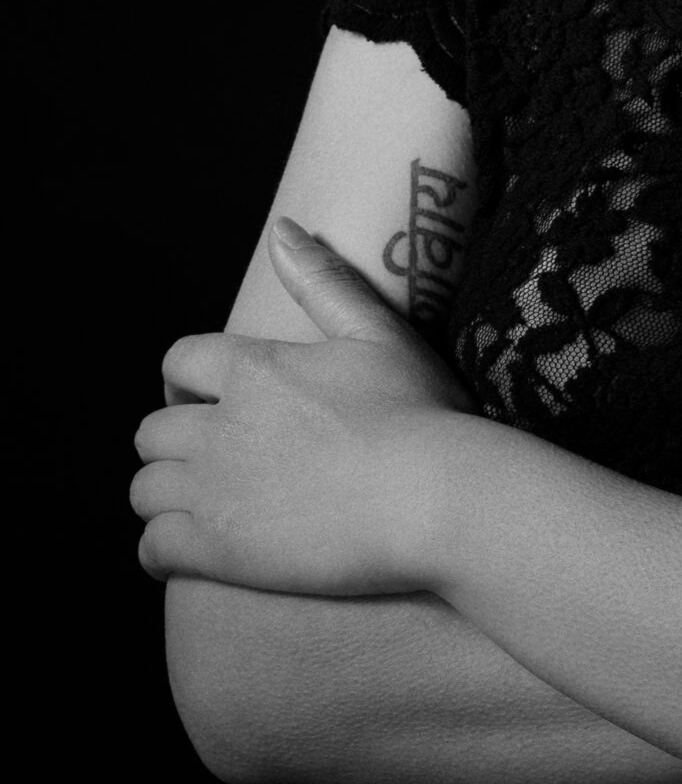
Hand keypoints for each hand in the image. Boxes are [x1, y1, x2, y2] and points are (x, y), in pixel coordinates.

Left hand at [131, 219, 472, 593]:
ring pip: (145, 490)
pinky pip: (152, 549)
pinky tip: (180, 555)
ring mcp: (214, 491)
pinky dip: (157, 551)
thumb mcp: (378, 333)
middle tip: (205, 459)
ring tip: (194, 508)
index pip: (179, 362)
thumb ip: (323, 281)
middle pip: (152, 432)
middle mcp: (219, 427)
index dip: (181, 382)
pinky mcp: (218, 550)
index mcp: (253, 370)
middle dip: (170, 443)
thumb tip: (281, 229)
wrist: (436, 497)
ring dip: (162, 495)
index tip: (199, 400)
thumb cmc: (421, 413)